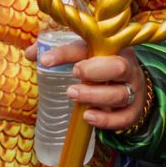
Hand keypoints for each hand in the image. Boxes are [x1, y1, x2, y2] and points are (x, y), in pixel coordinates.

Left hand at [31, 37, 152, 132]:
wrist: (134, 88)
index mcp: (114, 48)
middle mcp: (128, 68)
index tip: (45, 60)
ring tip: (73, 94)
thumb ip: (60, 53)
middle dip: (94, 71)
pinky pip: (123, 118)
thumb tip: (31, 53)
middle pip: (118, 67)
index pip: (91, 46)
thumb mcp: (86, 56)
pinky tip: (88, 117)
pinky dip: (106, 120)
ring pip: (119, 94)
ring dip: (94, 96)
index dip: (67, 52)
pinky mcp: (133, 112)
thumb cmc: (103, 68)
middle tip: (74, 73)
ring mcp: (133, 91)